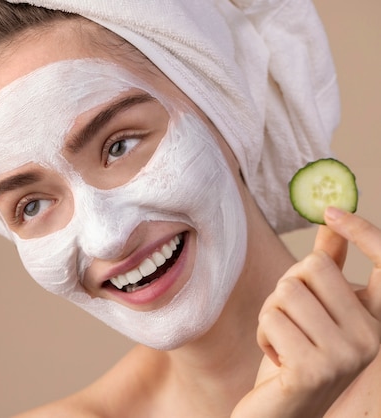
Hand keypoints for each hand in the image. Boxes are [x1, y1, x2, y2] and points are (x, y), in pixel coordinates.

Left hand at [232, 208, 380, 417]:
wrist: (279, 414)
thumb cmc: (293, 357)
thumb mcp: (312, 311)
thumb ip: (326, 269)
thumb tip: (329, 224)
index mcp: (375, 322)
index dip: (364, 231)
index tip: (332, 212)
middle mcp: (370, 339)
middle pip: (313, 267)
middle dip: (285, 288)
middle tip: (289, 321)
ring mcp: (345, 357)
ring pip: (286, 291)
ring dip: (270, 313)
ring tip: (282, 341)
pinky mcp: (313, 370)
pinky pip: (270, 318)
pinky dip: (262, 334)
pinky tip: (276, 360)